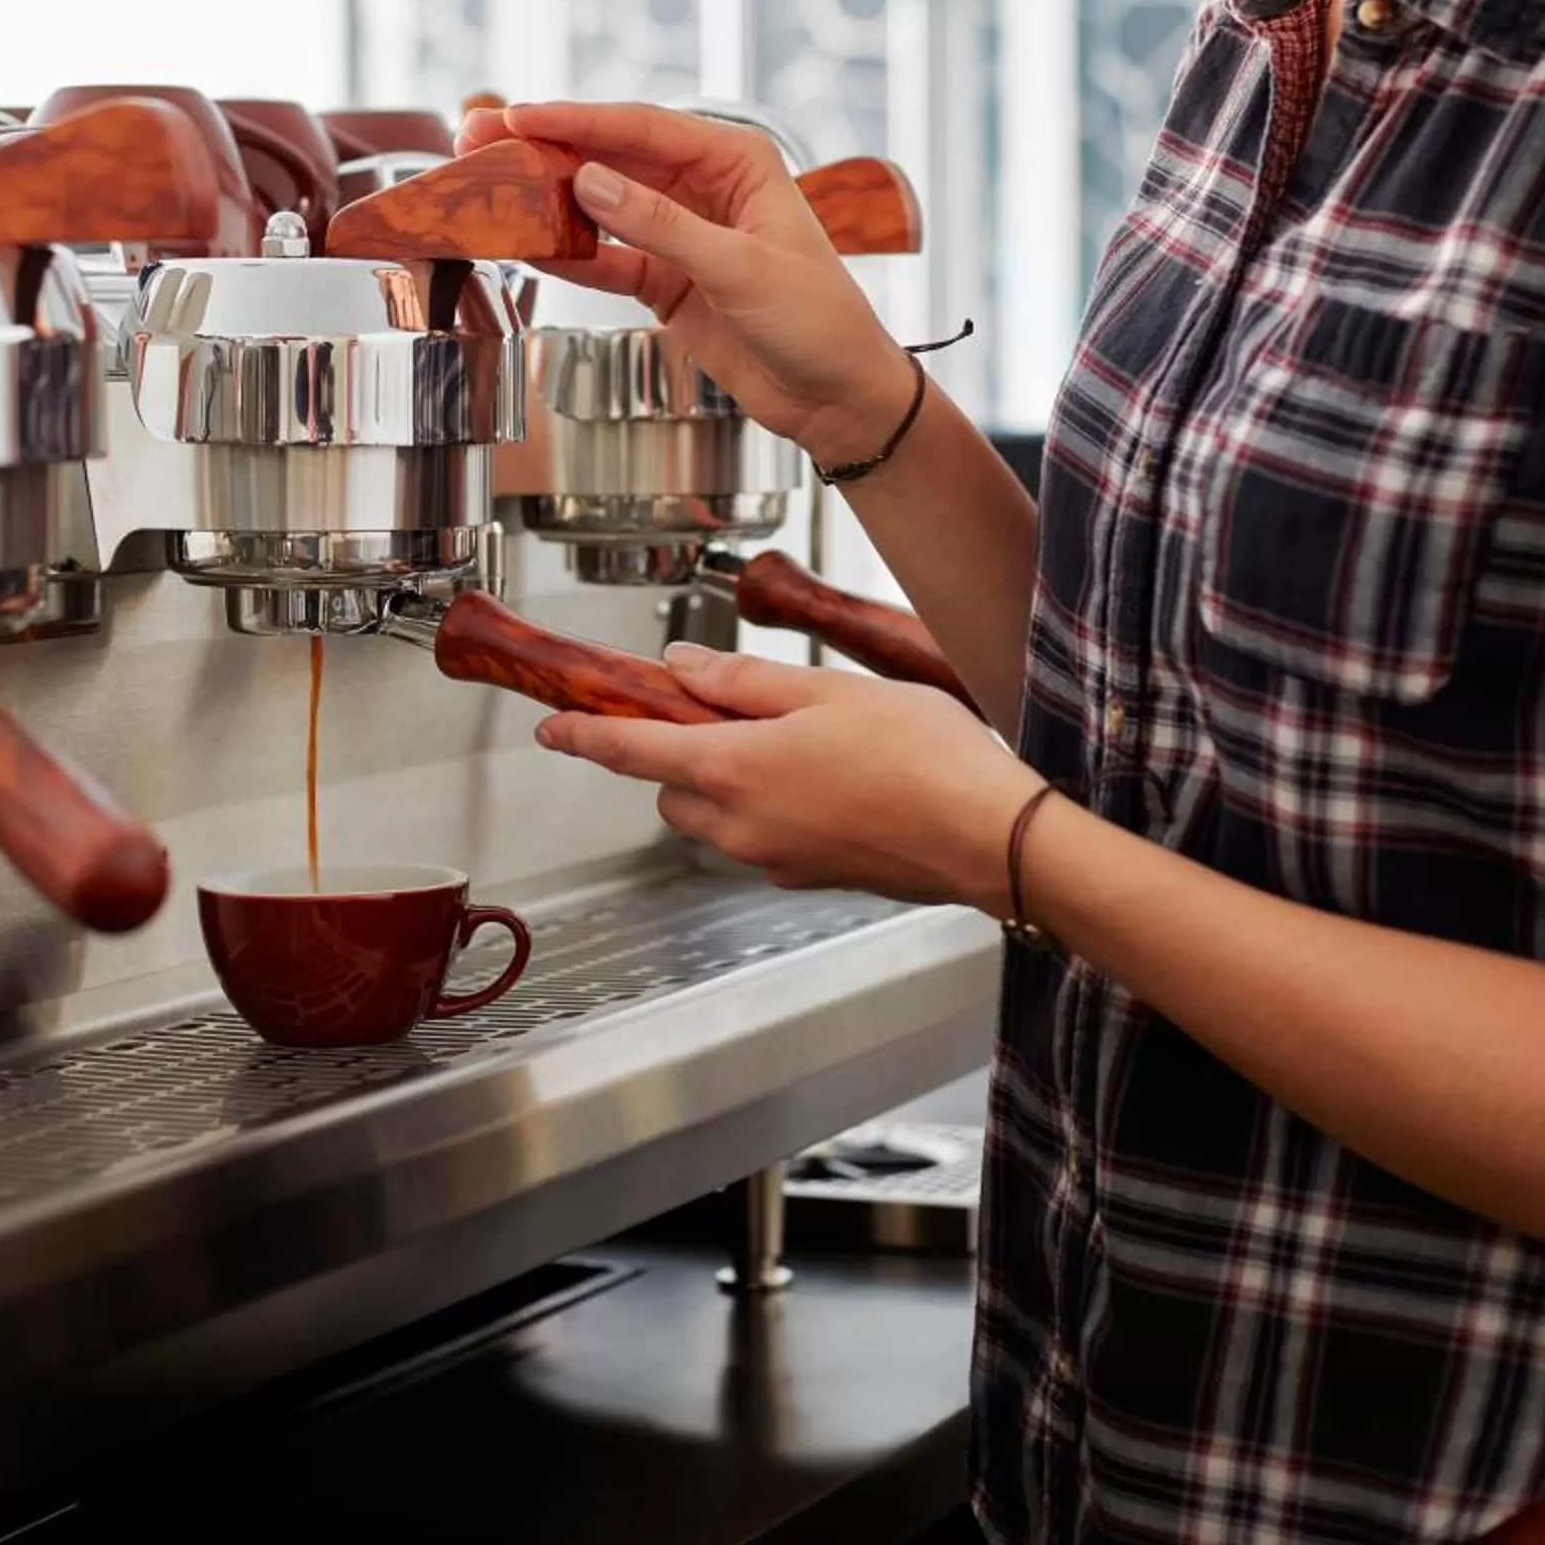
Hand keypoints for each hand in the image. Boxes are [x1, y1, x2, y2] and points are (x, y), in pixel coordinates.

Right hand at [454, 100, 914, 466]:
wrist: (839, 397)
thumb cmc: (819, 321)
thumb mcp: (740, 269)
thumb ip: (662, 226)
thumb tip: (589, 183)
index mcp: (737, 160)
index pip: (642, 126)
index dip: (575, 120)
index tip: (518, 117)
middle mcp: (705, 186)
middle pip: (610, 157)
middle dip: (545, 149)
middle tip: (480, 139)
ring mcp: (681, 233)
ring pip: (600, 204)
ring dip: (547, 199)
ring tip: (488, 188)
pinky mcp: (666, 279)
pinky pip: (606, 257)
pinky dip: (569, 254)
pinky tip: (527, 247)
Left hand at [533, 642, 1035, 909]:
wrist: (990, 837)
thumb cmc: (925, 759)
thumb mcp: (828, 691)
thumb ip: (745, 680)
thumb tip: (683, 669)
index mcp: (735, 770)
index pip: (632, 751)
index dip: (586, 736)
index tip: (555, 728)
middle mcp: (743, 825)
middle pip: (673, 787)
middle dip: (681, 749)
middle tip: (727, 705)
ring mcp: (776, 858)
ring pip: (716, 814)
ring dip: (729, 778)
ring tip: (798, 735)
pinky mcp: (812, 874)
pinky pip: (763, 835)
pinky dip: (772, 804)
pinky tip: (831, 775)